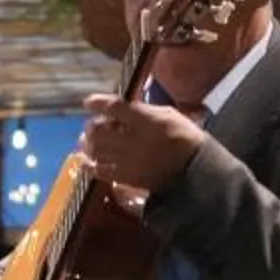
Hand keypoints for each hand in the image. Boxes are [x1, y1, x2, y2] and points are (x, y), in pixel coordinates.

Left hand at [79, 83, 210, 193]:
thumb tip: (125, 110)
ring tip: (88, 143)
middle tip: (92, 126)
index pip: (114, 107)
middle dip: (92, 127)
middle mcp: (132, 139)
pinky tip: (85, 162)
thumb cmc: (185, 137)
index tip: (88, 102)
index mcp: (145, 120)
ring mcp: (127, 159)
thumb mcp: (168, 115)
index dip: (98, 103)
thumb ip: (144, 111)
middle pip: (98, 130)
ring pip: (96, 150)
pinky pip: (99, 172)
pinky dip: (88, 166)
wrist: (194, 169)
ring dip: (88, 145)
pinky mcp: (126, 177)